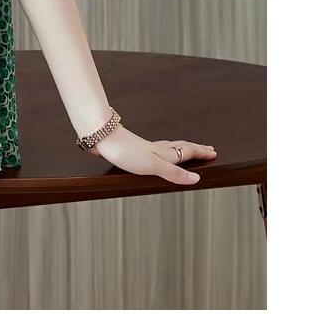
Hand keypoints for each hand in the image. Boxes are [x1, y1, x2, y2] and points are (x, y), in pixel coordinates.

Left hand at [84, 126, 216, 185]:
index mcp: (164, 154)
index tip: (213, 152)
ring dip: (179, 148)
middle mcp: (156, 149)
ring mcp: (144, 149)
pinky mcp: (133, 150)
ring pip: (167, 147)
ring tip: (185, 149)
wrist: (102, 137)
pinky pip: (154, 150)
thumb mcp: (152, 166)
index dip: (200, 152)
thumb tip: (196, 179)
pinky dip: (162, 150)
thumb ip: (173, 173)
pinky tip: (153, 152)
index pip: (187, 152)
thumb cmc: (125, 151)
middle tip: (207, 149)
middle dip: (194, 149)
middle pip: (180, 147)